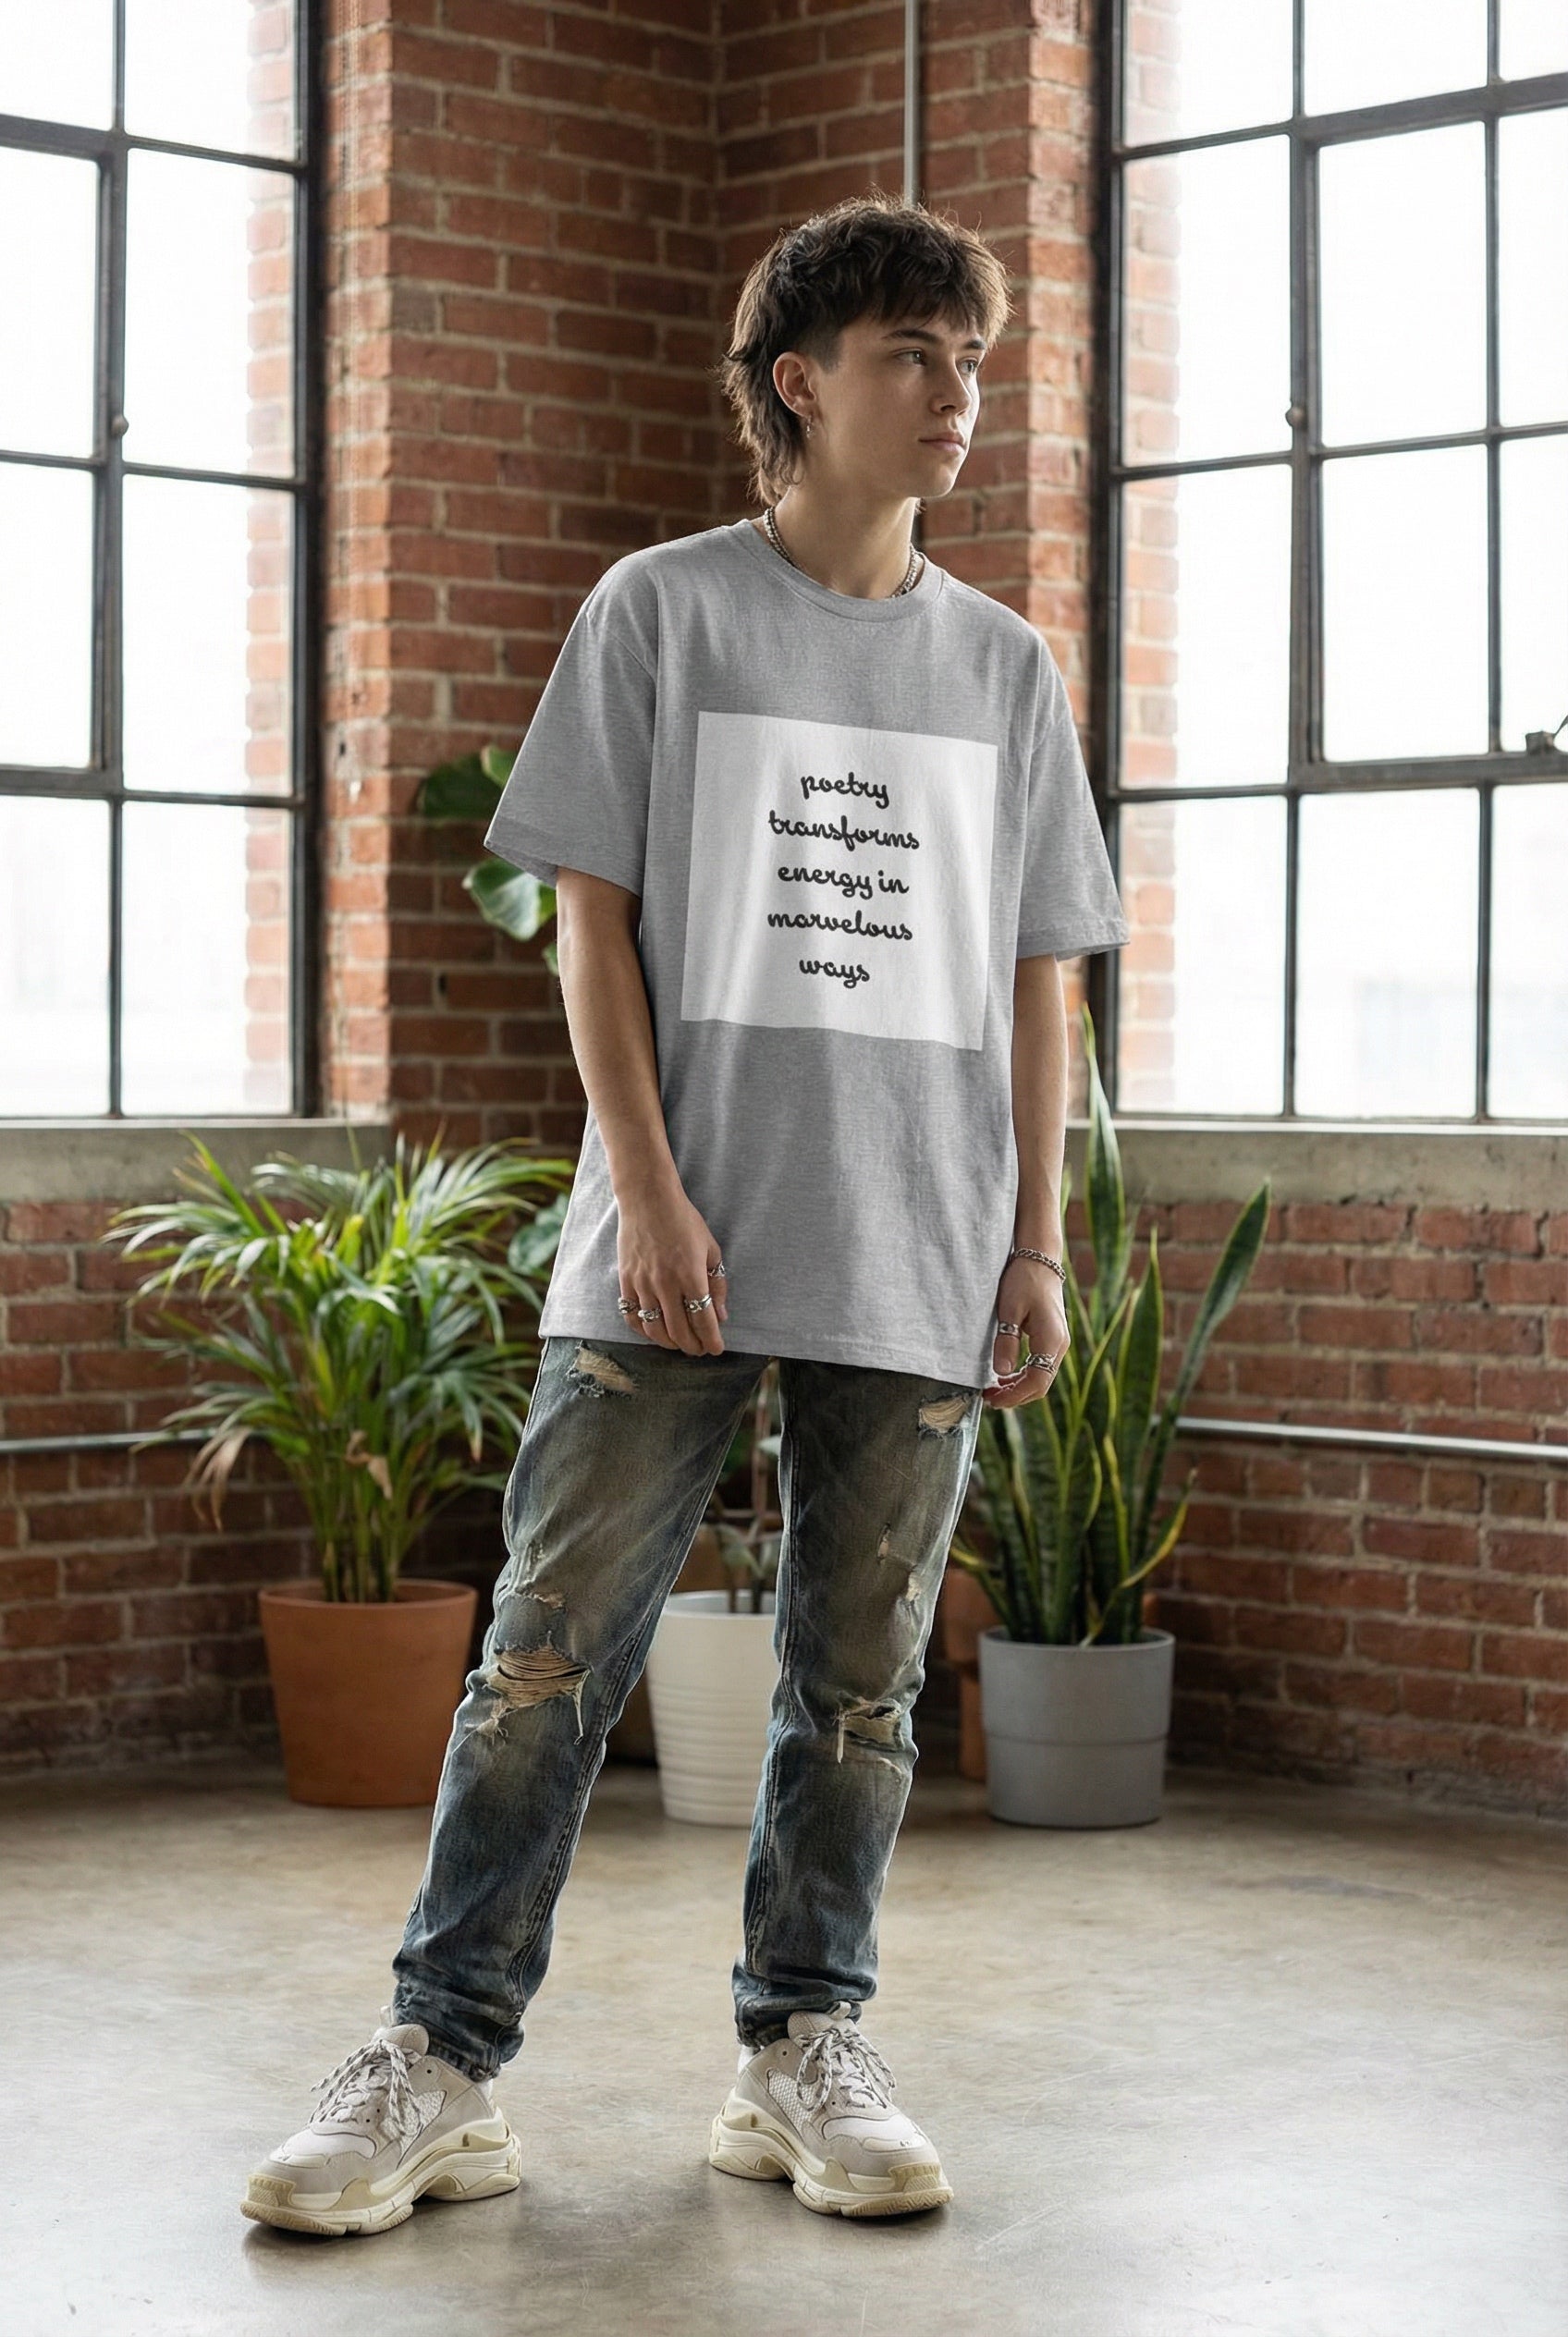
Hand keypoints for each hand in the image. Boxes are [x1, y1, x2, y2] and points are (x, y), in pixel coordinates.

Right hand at [616, 1185, 728, 1355]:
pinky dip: (644, 1330)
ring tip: (679, 1344)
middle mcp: (665, 1283)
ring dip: (669, 1343)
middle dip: (693, 1346)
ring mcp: (642, 1283)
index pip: (703, 1320)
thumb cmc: (684, 1221)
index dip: (711, 1340)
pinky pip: (632, 1316)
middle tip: (700, 1349)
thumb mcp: (710, 1248)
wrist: (648, 1199)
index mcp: (690, 1275)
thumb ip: (717, 1282)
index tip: (716, 1349)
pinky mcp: (626, 1280)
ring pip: (655, 1329)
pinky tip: (654, 1331)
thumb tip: (720, 1315)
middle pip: (679, 1331)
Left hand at [983, 1255, 1069, 1411]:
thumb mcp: (1009, 1310)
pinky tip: (1006, 1375)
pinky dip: (1024, 1375)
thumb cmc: (1024, 1280)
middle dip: (1016, 1396)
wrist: (1040, 1259)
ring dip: (1019, 1387)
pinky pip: (1040, 1366)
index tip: (992, 1399)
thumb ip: (1006, 1341)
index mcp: (1051, 1340)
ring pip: (1041, 1377)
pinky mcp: (1052, 1338)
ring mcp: (1058, 1342)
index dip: (1014, 1395)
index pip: (1036, 1381)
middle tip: (989, 1398)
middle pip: (1041, 1384)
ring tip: (994, 1389)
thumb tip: (1001, 1372)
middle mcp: (1060, 1345)